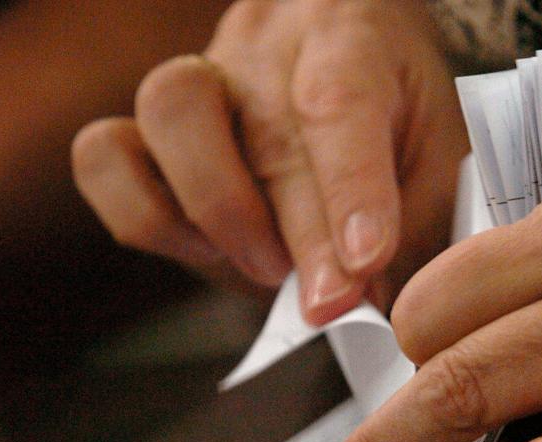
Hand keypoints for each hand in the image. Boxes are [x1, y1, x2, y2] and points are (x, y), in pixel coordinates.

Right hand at [71, 0, 467, 324]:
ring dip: (216, 215)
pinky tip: (208, 247)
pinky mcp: (150, 125)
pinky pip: (105, 157)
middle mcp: (267, 48)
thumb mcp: (436, 148)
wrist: (340, 48)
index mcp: (351, 37)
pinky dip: (146, 216)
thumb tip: (371, 303)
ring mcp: (202, 78)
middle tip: (329, 304)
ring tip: (268, 267)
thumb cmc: (394, 102)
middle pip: (265, 136)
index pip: (340, 104)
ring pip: (169, 118)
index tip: (365, 262)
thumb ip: (415, 221)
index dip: (350, 190)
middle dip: (299, 236)